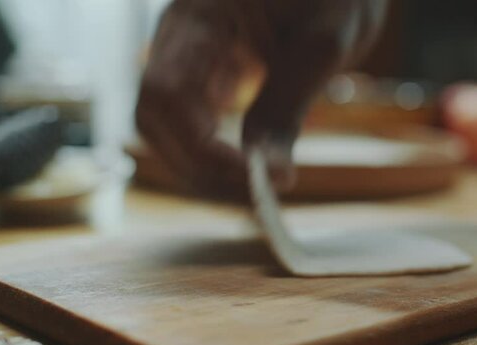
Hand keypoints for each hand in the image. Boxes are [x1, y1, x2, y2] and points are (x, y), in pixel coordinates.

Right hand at [136, 0, 384, 195]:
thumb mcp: (322, 44)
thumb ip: (287, 109)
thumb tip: (269, 178)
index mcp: (198, 16)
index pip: (168, 92)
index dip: (201, 147)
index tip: (253, 179)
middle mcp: (178, 37)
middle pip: (153, 118)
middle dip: (199, 166)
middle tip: (257, 195)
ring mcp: (184, 57)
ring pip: (164, 129)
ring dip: (203, 168)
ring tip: (256, 188)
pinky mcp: (201, 77)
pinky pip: (188, 125)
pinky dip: (213, 155)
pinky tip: (248, 169)